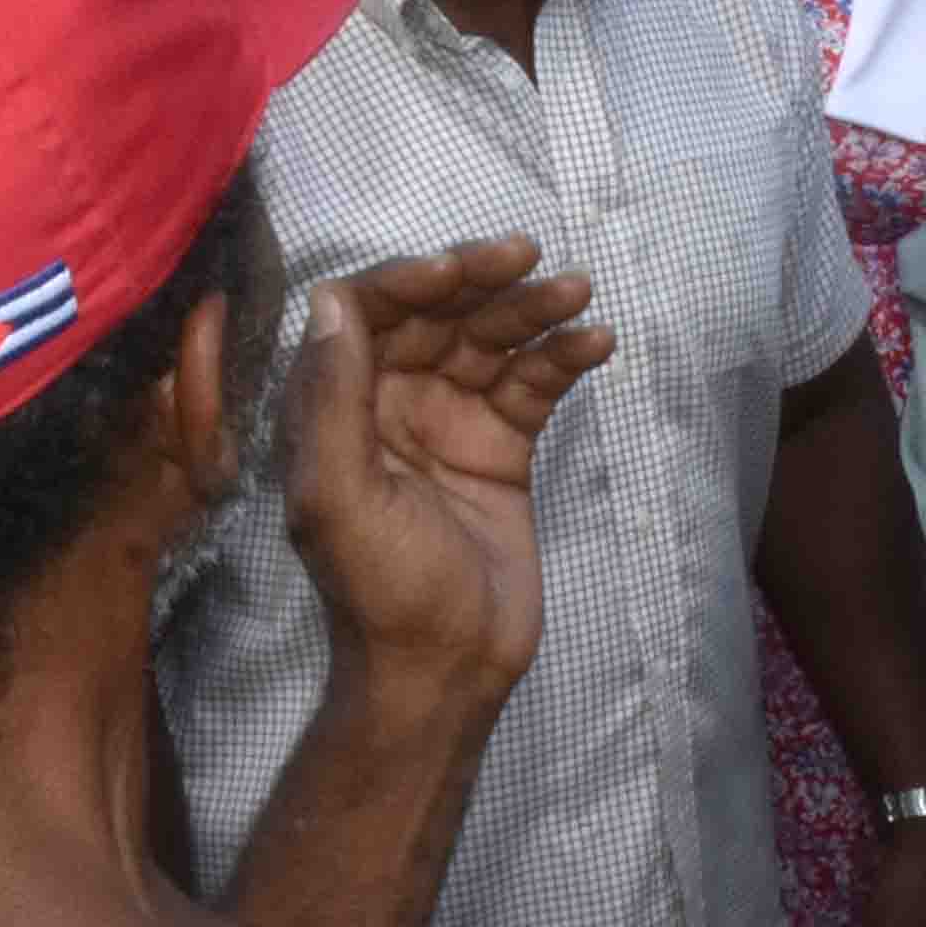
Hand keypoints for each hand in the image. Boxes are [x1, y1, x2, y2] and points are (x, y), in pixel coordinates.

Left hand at [284, 238, 615, 699]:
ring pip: (489, 342)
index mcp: (334, 409)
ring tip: (579, 291)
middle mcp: (387, 404)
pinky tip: (595, 342)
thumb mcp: (339, 494)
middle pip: (434, 316)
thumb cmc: (381, 591)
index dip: (409, 282)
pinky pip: (532, 385)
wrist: (445, 670)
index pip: (365, 315)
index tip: (457, 269)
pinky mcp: (501, 448)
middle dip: (479, 281)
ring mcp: (447, 423)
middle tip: (528, 256)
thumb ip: (332, 398)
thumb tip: (331, 300)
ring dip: (532, 310)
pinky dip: (562, 358)